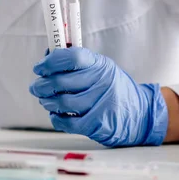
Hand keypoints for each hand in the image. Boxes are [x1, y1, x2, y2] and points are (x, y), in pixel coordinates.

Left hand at [29, 47, 167, 146]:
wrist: (141, 114)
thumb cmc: (113, 88)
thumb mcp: (101, 67)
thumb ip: (76, 61)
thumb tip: (48, 55)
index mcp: (99, 64)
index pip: (71, 56)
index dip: (50, 61)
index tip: (39, 67)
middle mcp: (100, 82)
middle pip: (60, 81)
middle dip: (41, 85)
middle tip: (37, 87)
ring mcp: (99, 104)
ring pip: (61, 102)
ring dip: (47, 101)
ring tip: (46, 100)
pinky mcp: (97, 124)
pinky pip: (67, 122)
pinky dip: (55, 118)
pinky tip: (56, 114)